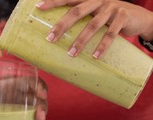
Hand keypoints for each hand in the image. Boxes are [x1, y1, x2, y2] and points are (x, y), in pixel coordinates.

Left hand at [37, 0, 152, 57]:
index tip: (39, 6)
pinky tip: (95, 56)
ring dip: (81, 40)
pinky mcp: (123, 17)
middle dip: (62, 25)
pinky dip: (103, 46)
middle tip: (50, 38)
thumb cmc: (110, 18)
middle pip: (77, 11)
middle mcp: (98, 1)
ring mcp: (111, 8)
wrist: (139, 17)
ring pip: (93, 24)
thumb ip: (81, 21)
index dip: (54, 1)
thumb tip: (57, 38)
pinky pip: (111, 33)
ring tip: (71, 54)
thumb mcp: (95, 15)